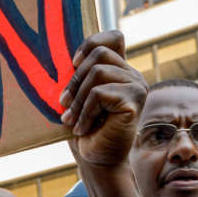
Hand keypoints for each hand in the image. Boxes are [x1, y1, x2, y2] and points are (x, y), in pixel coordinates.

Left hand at [58, 30, 146, 168]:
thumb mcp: (79, 95)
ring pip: (97, 72)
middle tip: (63, 104)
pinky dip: (85, 112)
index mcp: (120, 70)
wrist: (96, 160)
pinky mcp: (134, 101)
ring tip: (71, 119)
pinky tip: (83, 129)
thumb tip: (60, 55)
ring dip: (78, 100)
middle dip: (74, 80)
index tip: (73, 64)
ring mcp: (137, 86)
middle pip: (99, 54)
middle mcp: (133, 75)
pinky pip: (99, 93)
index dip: (91, 43)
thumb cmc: (84, 128)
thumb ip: (80, 74)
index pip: (114, 37)